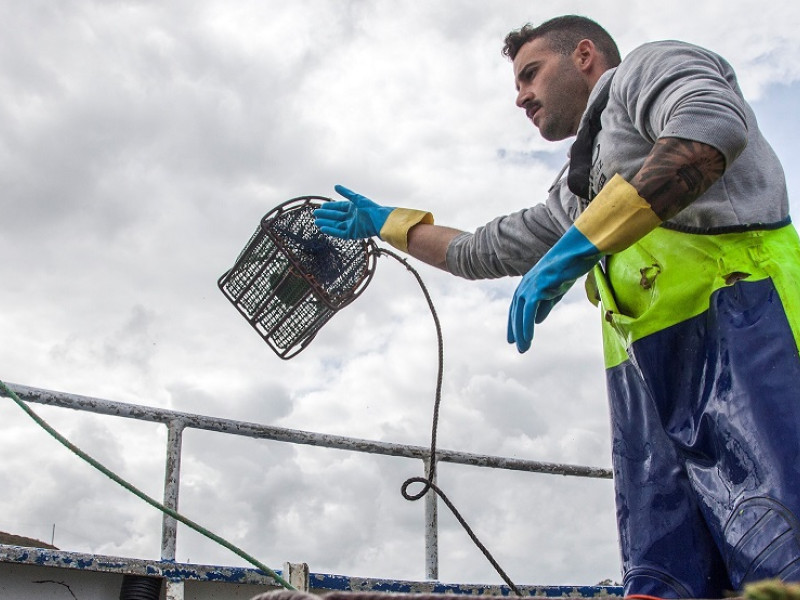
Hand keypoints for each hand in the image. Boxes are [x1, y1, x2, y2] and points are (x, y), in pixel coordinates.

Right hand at [314, 185, 393, 239]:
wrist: (379, 220)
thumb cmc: (371, 208)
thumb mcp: (357, 198)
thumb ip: (346, 193)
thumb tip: (336, 186)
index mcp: (353, 208)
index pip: (339, 207)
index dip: (330, 207)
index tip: (321, 206)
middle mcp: (351, 217)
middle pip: (335, 216)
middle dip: (326, 215)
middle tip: (315, 213)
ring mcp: (351, 226)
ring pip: (335, 225)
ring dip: (326, 223)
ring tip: (316, 221)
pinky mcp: (351, 234)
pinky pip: (339, 232)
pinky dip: (331, 230)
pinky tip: (323, 228)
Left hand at [507, 226, 600, 352]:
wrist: (579, 251)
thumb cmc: (570, 267)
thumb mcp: (556, 289)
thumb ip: (545, 304)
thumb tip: (536, 320)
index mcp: (529, 282)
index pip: (517, 305)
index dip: (515, 321)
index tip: (513, 336)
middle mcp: (526, 283)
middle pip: (516, 310)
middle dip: (514, 328)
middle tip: (515, 345)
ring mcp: (530, 284)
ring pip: (520, 313)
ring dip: (520, 332)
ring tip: (523, 348)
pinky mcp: (537, 287)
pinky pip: (529, 311)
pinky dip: (526, 326)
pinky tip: (528, 338)